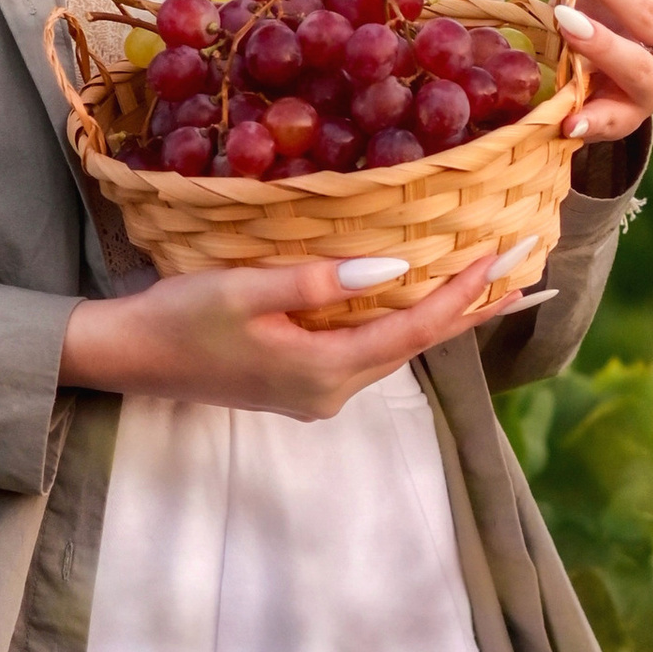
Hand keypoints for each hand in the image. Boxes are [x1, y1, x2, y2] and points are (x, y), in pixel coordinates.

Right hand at [58, 251, 516, 421]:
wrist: (127, 359)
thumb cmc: (180, 319)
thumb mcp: (245, 290)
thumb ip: (320, 281)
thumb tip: (394, 269)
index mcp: (324, 372)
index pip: (412, 331)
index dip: (462, 295)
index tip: (503, 257)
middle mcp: (331, 393)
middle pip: (416, 345)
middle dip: (470, 307)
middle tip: (526, 270)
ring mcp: (316, 394)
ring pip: (394, 349)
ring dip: (439, 314)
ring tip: (489, 280)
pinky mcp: (301, 383)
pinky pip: (368, 349)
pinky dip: (401, 321)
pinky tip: (416, 296)